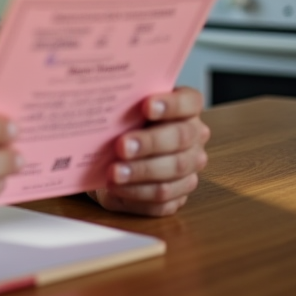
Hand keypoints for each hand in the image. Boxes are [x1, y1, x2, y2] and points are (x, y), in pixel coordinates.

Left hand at [92, 86, 209, 216]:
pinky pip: (162, 199)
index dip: (171, 104)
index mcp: (186, 110)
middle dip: (149, 142)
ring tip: (113, 172)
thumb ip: (123, 102)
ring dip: (140, 172)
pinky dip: (136, 194)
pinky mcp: (177, 197)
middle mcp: (194, 139)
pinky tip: (116, 188)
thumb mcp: (122, 110)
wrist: (113, 158)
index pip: (190, 102)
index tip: (146, 106)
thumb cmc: (121, 126)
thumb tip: (101, 95)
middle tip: (121, 145)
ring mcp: (189, 169)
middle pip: (180, 138)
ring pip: (173, 171)